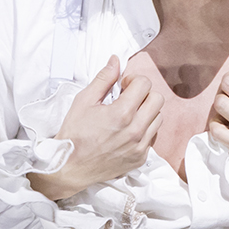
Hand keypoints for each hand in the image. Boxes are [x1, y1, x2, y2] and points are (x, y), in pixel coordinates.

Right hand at [27, 56, 162, 200]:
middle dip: (144, 93)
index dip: (133, 80)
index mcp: (122, 114)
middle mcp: (135, 131)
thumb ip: (103, 79)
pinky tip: (128, 130)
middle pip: (157, 99)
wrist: (70, 167)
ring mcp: (140, 146)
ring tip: (128, 115)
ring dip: (146, 111)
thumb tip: (116, 61)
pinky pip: (153, 137)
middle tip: (128, 98)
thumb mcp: (84, 101)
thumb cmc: (74, 134)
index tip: (123, 86)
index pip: (144, 84)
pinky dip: (144, 130)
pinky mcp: (140, 158)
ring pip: (158, 118)